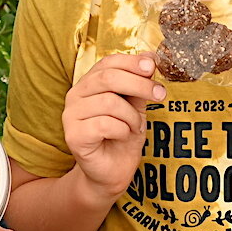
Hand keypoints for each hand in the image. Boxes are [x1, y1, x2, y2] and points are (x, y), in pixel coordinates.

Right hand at [61, 53, 162, 201]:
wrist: (112, 172)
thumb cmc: (122, 137)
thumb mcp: (135, 106)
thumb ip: (138, 85)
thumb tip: (149, 58)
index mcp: (89, 84)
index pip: (108, 62)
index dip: (131, 62)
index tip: (152, 66)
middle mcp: (75, 95)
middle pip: (109, 78)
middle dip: (140, 84)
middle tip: (160, 94)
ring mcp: (71, 115)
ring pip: (109, 102)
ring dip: (132, 116)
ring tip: (135, 127)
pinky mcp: (73, 136)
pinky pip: (104, 124)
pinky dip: (122, 130)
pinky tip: (123, 136)